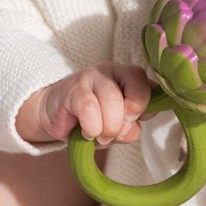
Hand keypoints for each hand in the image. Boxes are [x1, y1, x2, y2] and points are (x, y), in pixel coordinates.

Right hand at [16, 64, 150, 145]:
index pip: (148, 85)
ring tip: (98, 135)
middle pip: (133, 97)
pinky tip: (86, 132)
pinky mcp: (73, 89)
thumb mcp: (117, 127)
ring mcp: (92, 76)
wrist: (56, 115)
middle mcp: (112, 71)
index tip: (131, 121)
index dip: (143, 108)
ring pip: (112, 103)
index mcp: (129, 77)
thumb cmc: (93, 120)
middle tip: (111, 134)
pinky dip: (91, 127)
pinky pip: (89, 110)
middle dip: (124, 124)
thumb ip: (130, 128)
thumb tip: (133, 127)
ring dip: (107, 128)